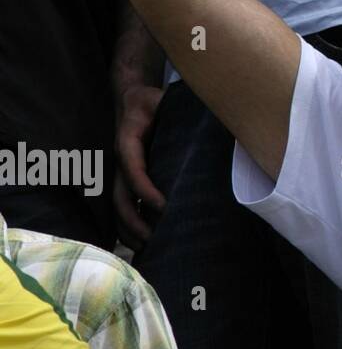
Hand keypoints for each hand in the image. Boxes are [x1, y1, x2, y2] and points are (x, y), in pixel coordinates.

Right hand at [113, 84, 165, 249]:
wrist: (132, 100)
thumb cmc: (153, 102)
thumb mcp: (163, 100)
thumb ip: (178, 107)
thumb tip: (215, 110)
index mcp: (128, 142)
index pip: (133, 169)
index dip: (146, 189)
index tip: (164, 206)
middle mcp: (121, 162)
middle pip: (121, 197)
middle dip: (135, 220)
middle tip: (155, 238)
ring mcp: (120, 173)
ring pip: (119, 207)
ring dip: (130, 229)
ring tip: (148, 249)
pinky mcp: (125, 180)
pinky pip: (123, 206)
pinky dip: (129, 226)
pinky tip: (144, 243)